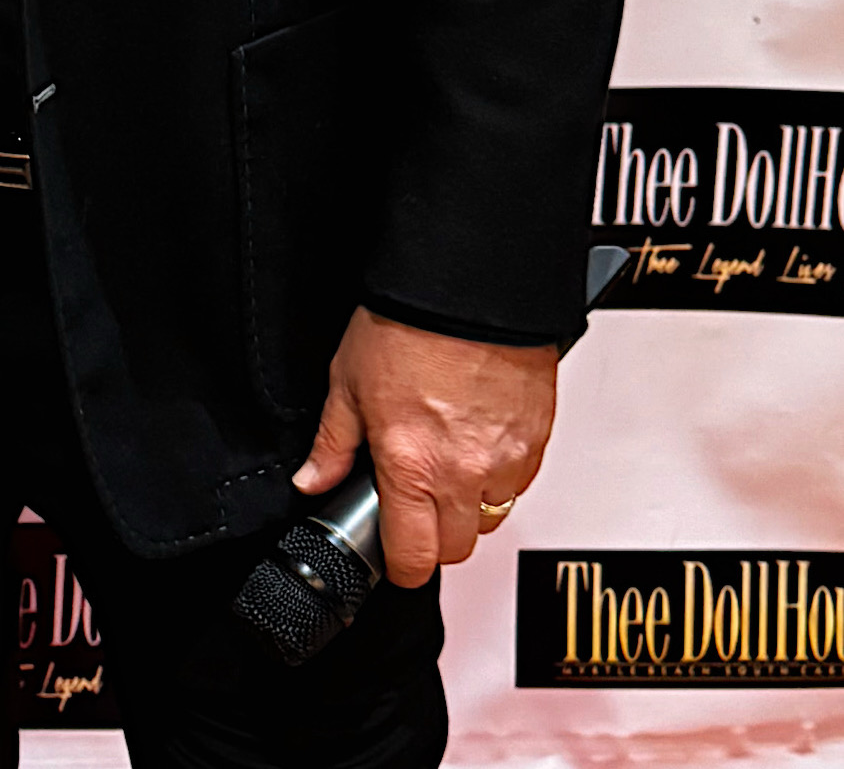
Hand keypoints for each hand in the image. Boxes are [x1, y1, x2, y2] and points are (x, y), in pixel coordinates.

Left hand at [292, 305, 557, 585]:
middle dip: (434, 536)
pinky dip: (500, 474)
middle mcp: (464, 474)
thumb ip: (333, 443)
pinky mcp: (536, 440)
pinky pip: (519, 482)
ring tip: (448, 461)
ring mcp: (506, 460)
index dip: (399, 564)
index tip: (392, 551)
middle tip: (415, 501)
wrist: (466, 286)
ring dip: (470, 505)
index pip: (414, 559)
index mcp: (413, 467)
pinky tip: (477, 437)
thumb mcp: (348, 382)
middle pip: (457, 549)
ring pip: (492, 517)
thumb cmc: (408, 324)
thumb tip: (313, 479)